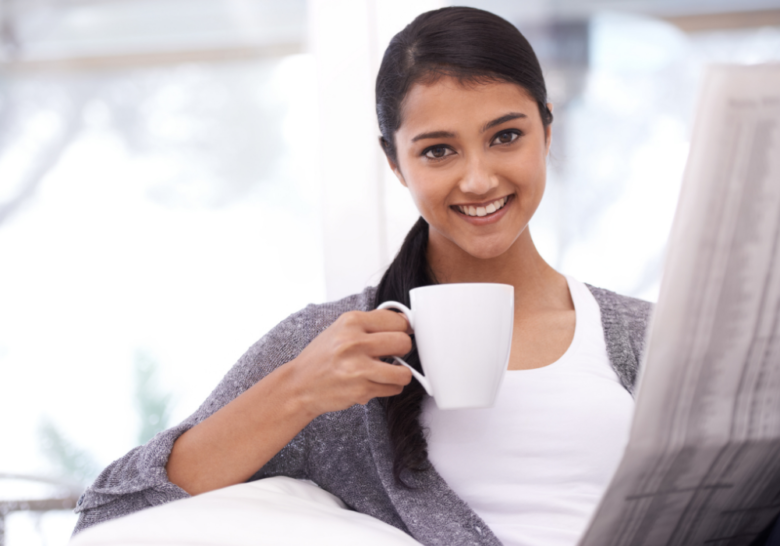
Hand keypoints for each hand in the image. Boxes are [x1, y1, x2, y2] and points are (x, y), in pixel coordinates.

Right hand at [285, 309, 413, 416]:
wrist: (299, 385)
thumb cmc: (322, 357)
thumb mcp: (340, 330)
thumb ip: (369, 324)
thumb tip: (404, 323)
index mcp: (351, 321)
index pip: (397, 320)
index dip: (403, 329)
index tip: (401, 334)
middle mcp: (354, 342)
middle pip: (404, 343)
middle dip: (402, 351)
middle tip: (392, 355)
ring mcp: (358, 368)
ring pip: (404, 372)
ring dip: (399, 374)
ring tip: (387, 372)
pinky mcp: (361, 390)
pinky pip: (393, 389)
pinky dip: (389, 388)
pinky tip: (375, 383)